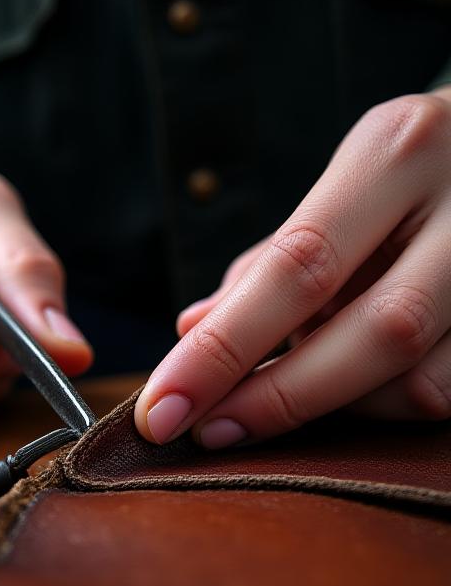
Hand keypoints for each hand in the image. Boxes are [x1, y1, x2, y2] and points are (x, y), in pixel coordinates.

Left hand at [135, 90, 450, 447]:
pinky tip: (346, 383)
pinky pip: (448, 392)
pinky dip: (380, 404)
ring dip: (336, 407)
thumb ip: (270, 261)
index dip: (223, 350)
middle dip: (276, 399)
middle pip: (375, 333)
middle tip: (204, 432)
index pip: (298, 267)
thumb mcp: (335, 187)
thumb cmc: (402, 172)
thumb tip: (192, 331)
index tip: (163, 407)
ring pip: (423, 381)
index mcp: (396, 152)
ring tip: (283, 390)